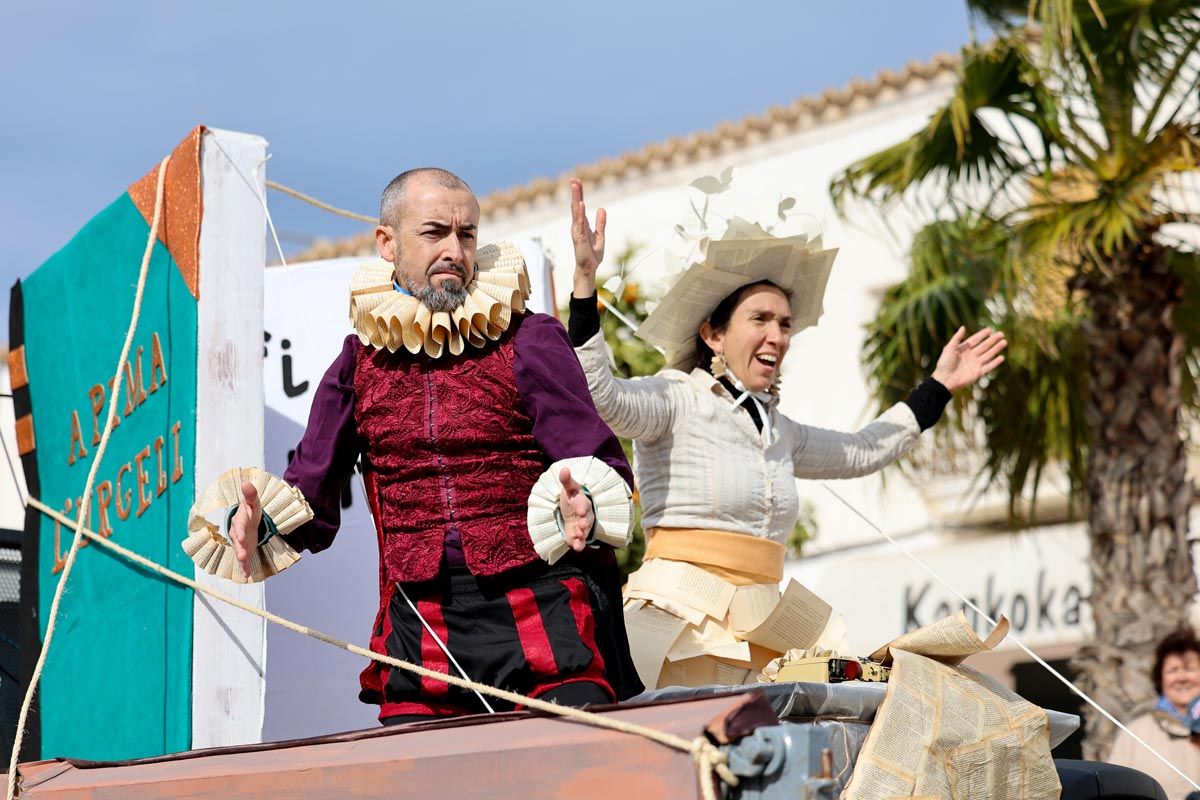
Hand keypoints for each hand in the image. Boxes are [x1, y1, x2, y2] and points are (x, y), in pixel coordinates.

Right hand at [229, 481, 261, 578]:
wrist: (248, 521)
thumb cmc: (251, 511)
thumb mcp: (253, 502)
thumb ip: (251, 494)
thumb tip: (247, 482)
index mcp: (240, 520)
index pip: (239, 525)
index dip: (239, 531)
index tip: (240, 537)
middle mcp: (238, 533)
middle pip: (238, 540)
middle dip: (239, 546)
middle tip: (241, 554)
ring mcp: (241, 543)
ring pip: (240, 550)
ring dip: (241, 557)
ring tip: (243, 562)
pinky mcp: (245, 550)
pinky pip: (244, 560)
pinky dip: (245, 567)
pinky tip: (247, 574)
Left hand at [558, 467, 594, 552]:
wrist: (574, 511)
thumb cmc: (571, 498)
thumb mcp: (568, 489)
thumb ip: (566, 480)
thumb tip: (564, 469)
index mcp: (581, 501)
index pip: (582, 503)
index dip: (581, 507)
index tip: (579, 511)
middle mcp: (585, 514)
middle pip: (587, 518)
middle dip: (584, 522)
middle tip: (581, 525)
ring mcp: (583, 525)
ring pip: (585, 530)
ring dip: (582, 534)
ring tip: (578, 537)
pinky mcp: (579, 535)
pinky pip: (581, 540)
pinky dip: (579, 544)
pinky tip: (576, 548)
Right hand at [570, 179, 605, 298]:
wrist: (589, 269)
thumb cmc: (592, 255)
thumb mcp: (600, 236)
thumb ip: (600, 223)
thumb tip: (601, 209)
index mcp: (582, 225)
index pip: (580, 206)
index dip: (579, 194)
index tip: (577, 181)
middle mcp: (577, 226)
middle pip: (576, 206)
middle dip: (575, 192)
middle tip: (574, 179)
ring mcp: (577, 232)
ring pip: (576, 212)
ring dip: (576, 199)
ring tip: (575, 186)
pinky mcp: (579, 238)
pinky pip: (579, 224)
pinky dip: (580, 214)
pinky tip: (581, 204)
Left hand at [932, 326, 1007, 391]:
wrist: (944, 380)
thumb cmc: (944, 363)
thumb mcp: (949, 348)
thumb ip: (956, 338)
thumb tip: (963, 327)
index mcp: (963, 348)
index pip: (975, 340)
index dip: (982, 334)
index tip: (990, 329)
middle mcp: (970, 355)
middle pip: (984, 346)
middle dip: (993, 340)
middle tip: (1001, 334)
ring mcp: (975, 364)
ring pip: (988, 355)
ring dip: (996, 349)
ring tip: (1004, 342)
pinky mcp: (977, 373)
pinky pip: (988, 367)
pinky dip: (995, 362)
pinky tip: (1001, 357)